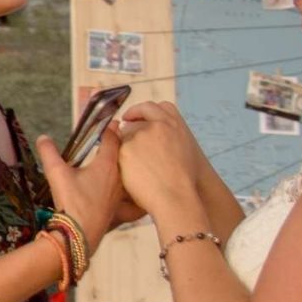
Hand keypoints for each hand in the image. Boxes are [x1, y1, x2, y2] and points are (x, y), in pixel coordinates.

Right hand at [32, 126, 125, 248]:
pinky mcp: (118, 204)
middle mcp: (118, 175)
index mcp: (107, 164)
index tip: (108, 121)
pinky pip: (123, 185)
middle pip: (122, 153)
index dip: (109, 128)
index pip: (112, 138)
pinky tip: (108, 182)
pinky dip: (118, 178)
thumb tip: (43, 138)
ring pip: (123, 169)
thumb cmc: (72, 202)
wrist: (81, 235)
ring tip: (108, 157)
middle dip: (116, 142)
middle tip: (109, 136)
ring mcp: (120, 191)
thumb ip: (49, 153)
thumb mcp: (57, 174)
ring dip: (118, 161)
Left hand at [113, 101, 208, 219]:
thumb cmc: (183, 179)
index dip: (140, 111)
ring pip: (123, 137)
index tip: (131, 117)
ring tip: (141, 168)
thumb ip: (168, 136)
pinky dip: (122, 160)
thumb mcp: (184, 149)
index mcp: (173, 123)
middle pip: (134, 122)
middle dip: (130, 132)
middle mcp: (156, 125)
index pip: (152, 107)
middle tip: (133, 147)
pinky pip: (117, 151)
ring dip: (126, 148)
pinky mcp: (125, 149)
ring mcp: (139, 135)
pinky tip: (133, 173)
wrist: (175, 195)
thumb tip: (153, 135)